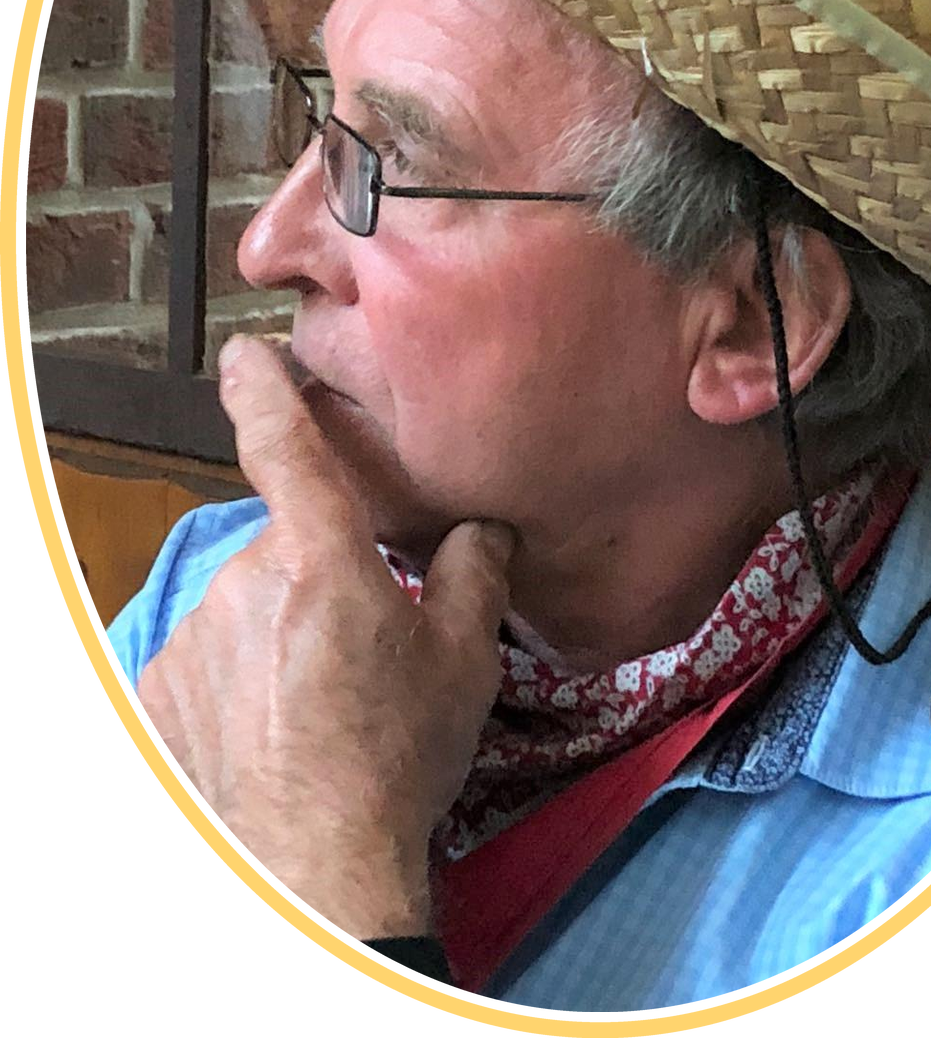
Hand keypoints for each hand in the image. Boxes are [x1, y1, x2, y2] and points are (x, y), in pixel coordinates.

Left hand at [137, 335, 514, 938]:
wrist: (318, 868)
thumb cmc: (398, 756)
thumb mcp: (462, 659)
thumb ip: (473, 570)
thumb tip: (484, 525)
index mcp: (321, 560)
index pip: (284, 446)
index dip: (263, 388)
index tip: (246, 351)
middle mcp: (244, 583)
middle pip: (282, 548)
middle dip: (314, 577)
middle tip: (358, 643)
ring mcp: (193, 638)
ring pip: (242, 605)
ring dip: (273, 630)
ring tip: (317, 702)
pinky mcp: (157, 692)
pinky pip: (204, 657)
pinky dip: (234, 678)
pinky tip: (271, 729)